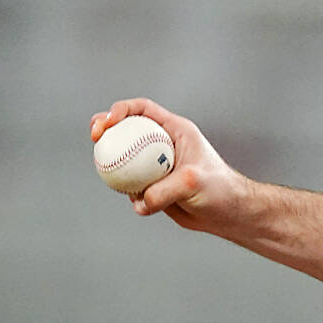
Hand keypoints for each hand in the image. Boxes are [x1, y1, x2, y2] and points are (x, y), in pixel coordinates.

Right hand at [90, 98, 252, 234]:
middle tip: (95, 139)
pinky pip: (130, 186)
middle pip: (126, 129)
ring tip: (113, 177)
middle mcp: (163, 144)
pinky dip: (128, 192)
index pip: (143, 109)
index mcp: (175, 130)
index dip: (121, 110)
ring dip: (113, 165)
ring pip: (124, 159)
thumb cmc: (220, 190)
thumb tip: (140, 201)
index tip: (106, 123)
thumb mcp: (193, 183)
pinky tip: (141, 203)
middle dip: (105, 128)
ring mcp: (156, 165)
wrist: (227, 213)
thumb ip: (165, 189)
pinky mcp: (152, 186)